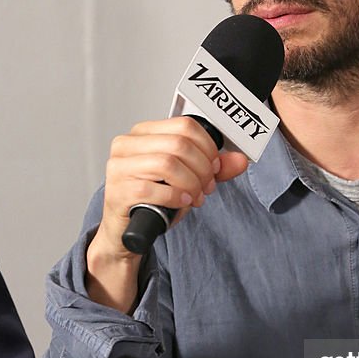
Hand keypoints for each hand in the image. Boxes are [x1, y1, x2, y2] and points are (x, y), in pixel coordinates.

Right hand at [86, 116, 247, 311]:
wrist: (127, 231)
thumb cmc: (153, 200)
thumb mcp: (188, 178)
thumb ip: (213, 168)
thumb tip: (240, 160)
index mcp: (144, 133)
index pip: (184, 126)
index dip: (207, 147)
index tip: (214, 166)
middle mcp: (127, 145)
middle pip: (179, 145)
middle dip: (202, 168)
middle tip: (207, 186)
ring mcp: (119, 167)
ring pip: (167, 164)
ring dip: (191, 183)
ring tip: (195, 196)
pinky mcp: (117, 191)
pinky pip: (152, 189)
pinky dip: (175, 197)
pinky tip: (182, 202)